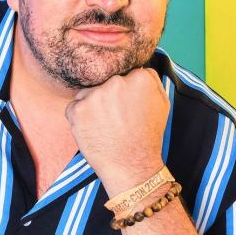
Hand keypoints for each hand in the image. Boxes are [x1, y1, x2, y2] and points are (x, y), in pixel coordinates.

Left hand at [64, 68, 169, 196]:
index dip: (124, 94)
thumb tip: (139, 67)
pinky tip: (93, 132)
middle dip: (107, 98)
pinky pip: (74, 108)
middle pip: (104, 83)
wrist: (132, 167)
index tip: (128, 109)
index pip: (124, 75)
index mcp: (140, 78)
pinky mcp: (78, 110)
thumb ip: (151, 80)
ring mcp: (96, 95)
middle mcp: (117, 82)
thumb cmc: (147, 138)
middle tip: (117, 120)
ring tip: (105, 127)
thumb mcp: (162, 104)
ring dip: (92, 107)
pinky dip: (79, 119)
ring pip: (88, 94)